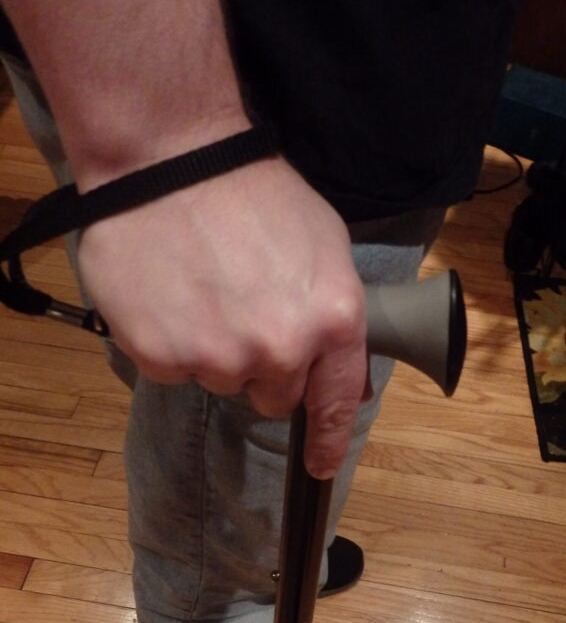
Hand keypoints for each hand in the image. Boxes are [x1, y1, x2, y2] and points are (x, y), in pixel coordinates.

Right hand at [77, 156, 366, 478]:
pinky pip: (172, 369)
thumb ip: (336, 322)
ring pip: (220, 380)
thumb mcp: (324, 247)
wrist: (167, 158)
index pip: (335, 403)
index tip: (321, 465)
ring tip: (201, 288)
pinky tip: (169, 294)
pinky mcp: (162, 357)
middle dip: (261, 365)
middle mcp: (280, 349)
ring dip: (212, 348)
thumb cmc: (251, 193)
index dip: (327, 440)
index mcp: (331, 320)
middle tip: (240, 308)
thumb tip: (345, 387)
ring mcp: (218, 357)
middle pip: (273, 396)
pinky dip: (170, 341)